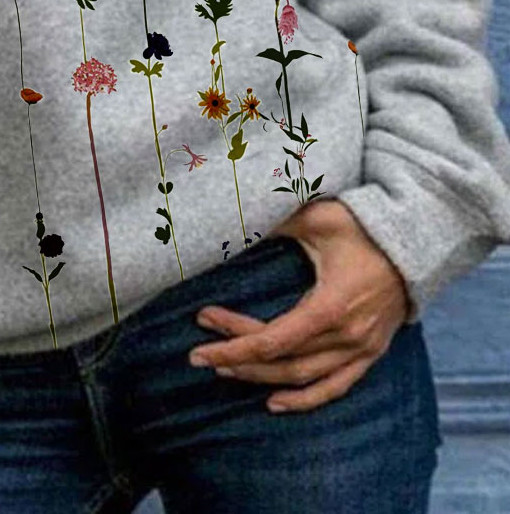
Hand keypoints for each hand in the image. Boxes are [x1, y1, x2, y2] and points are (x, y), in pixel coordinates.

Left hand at [189, 197, 412, 412]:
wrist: (418, 242)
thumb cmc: (364, 226)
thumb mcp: (318, 217)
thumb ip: (277, 220)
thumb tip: (236, 220)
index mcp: (331, 306)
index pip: (273, 339)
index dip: (234, 345)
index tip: (201, 342)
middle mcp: (347, 336)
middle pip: (282, 361)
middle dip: (238, 357)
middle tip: (201, 351)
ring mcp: (361, 349)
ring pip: (303, 379)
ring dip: (261, 378)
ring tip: (226, 370)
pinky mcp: (370, 353)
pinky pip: (335, 387)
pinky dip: (304, 399)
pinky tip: (274, 402)